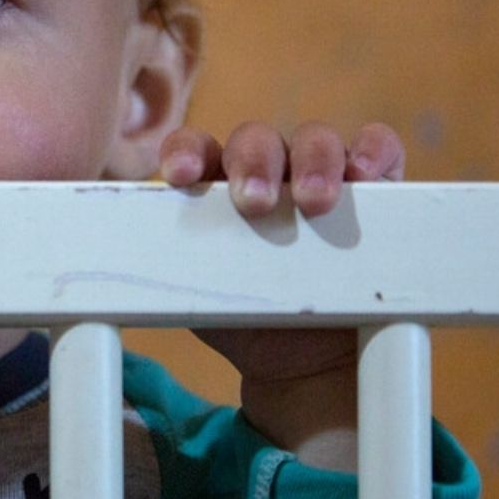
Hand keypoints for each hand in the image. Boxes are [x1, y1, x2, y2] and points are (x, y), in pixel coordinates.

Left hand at [158, 120, 405, 468]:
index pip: (195, 148)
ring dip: (313, 161)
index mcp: (215, 183)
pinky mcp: (374, 188)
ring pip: (315, 139)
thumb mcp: (202, 298)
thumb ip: (169, 276)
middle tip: (255, 204)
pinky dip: (373, 153)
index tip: (180, 177)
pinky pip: (378, 150)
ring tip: (313, 202)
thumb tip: (121, 280)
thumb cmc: (244, 318)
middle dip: (253, 163)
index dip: (186, 151)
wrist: (304, 360)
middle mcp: (268, 168)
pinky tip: (365, 175)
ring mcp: (321, 172)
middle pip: (256, 139)